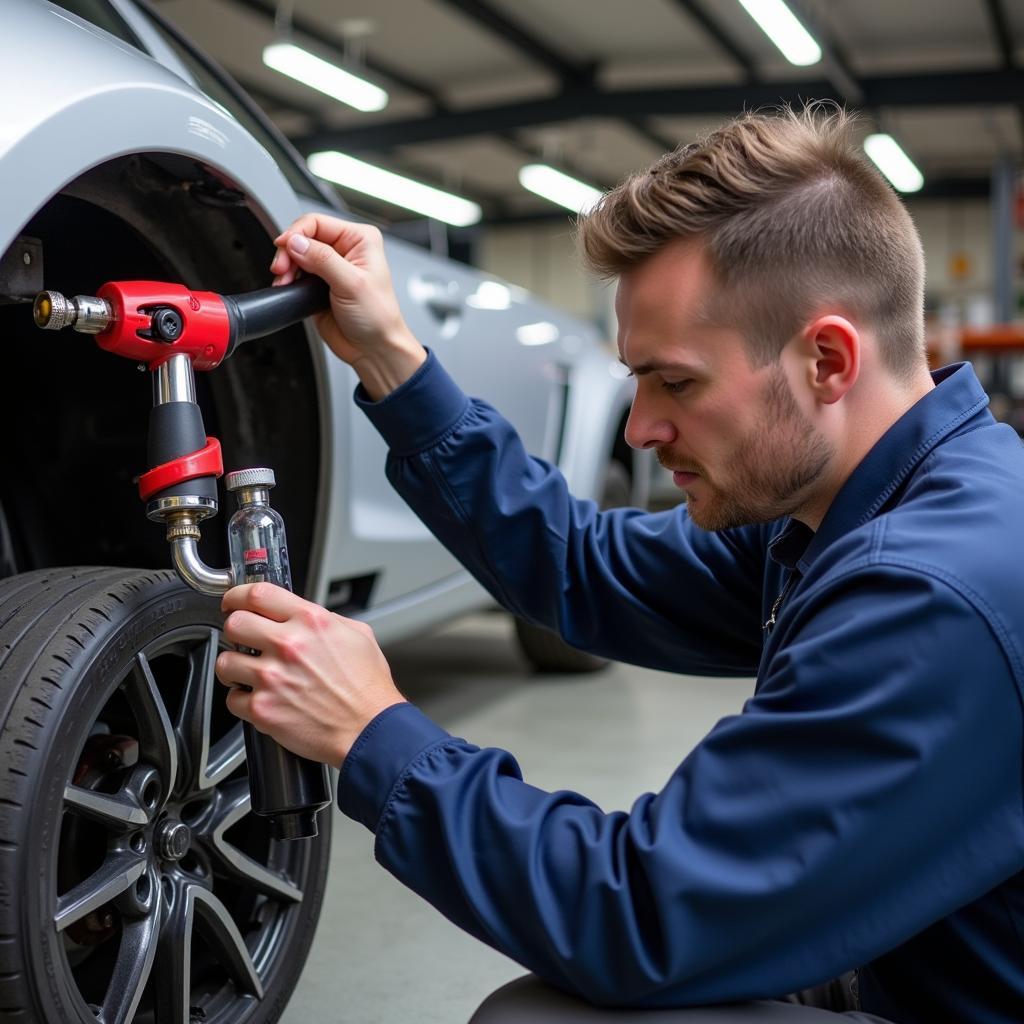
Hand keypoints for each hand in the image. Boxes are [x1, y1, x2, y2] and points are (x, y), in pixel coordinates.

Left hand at [215, 583, 405, 765]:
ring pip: (225, 662)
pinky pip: (232, 699)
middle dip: (235, 630)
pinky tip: (260, 698)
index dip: (238, 595)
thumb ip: (327, 619)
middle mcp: (288, 645)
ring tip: (247, 673)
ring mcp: (272, 678)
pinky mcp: (263, 709)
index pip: (258, 594)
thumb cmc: (367, 687)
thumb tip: (303, 616)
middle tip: (242, 639)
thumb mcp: (358, 635)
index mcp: (311, 622)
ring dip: (234, 666)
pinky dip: (242, 700)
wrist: (369, 730)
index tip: (234, 602)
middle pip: (235, 623)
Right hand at [271, 213, 425, 397]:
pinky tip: (287, 288)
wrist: (373, 349)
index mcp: (359, 240)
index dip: (296, 233)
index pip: (317, 223)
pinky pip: (295, 274)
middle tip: (282, 269)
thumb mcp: (352, 284)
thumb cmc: (378, 318)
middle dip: (289, 252)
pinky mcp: (318, 285)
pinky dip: (287, 280)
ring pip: (296, 255)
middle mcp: (345, 250)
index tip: (284, 248)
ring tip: (285, 281)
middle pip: (303, 237)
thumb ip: (323, 260)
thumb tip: (296, 242)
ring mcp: (330, 268)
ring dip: (286, 267)